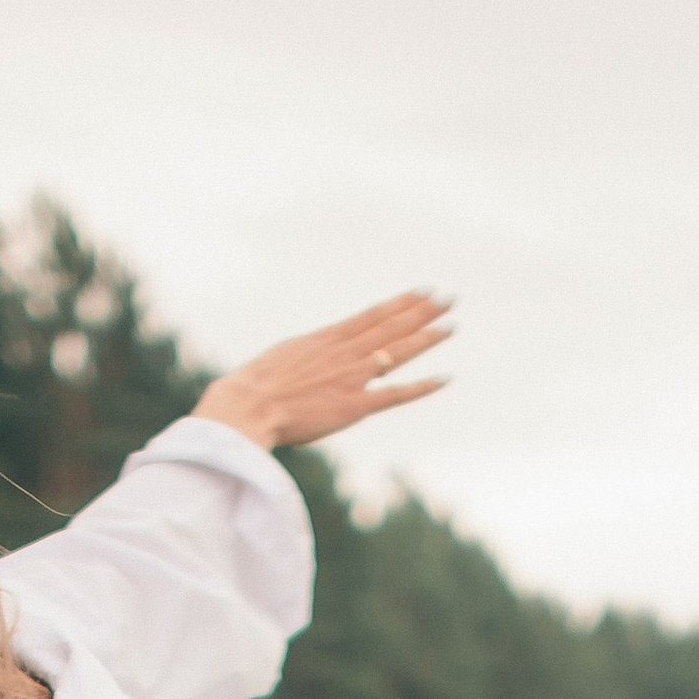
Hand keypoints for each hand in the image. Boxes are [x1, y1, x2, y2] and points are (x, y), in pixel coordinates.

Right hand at [193, 293, 450, 450]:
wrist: (247, 405)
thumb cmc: (257, 386)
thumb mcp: (286, 357)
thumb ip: (310, 355)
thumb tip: (315, 355)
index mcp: (327, 339)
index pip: (373, 316)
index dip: (401, 304)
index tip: (423, 292)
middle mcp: (345, 353)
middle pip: (392, 327)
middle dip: (423, 312)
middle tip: (449, 298)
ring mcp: (351, 377)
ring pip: (398, 352)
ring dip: (427, 338)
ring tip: (451, 325)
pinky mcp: (353, 406)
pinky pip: (395, 395)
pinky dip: (421, 387)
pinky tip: (444, 378)